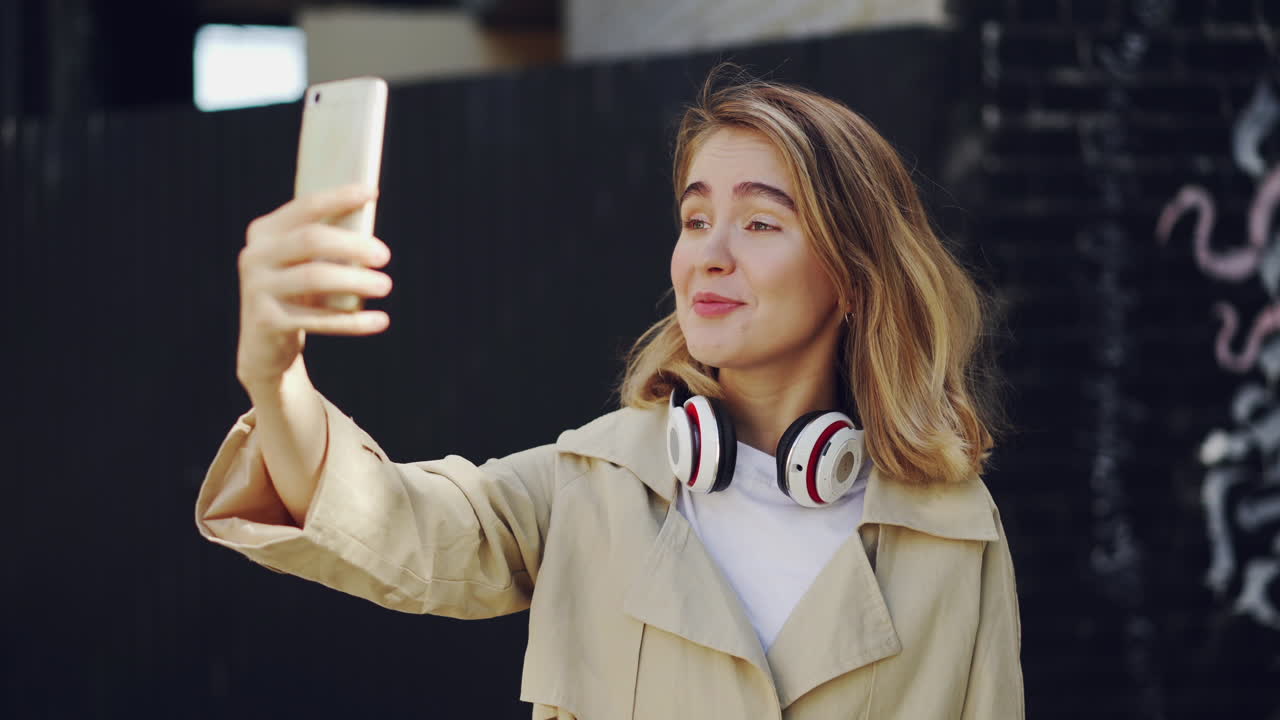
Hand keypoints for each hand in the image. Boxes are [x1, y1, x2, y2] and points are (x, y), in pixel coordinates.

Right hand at [234, 184, 392, 390]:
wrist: (264, 347)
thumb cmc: (298, 294)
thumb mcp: (304, 264)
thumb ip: (326, 242)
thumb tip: (371, 221)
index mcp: (264, 232)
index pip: (305, 207)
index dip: (339, 197)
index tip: (372, 192)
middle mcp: (254, 255)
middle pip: (310, 240)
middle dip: (352, 245)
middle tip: (385, 255)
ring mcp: (257, 288)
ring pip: (314, 277)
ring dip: (355, 280)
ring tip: (385, 285)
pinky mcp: (266, 321)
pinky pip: (318, 319)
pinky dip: (353, 321)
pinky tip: (380, 320)